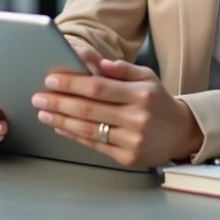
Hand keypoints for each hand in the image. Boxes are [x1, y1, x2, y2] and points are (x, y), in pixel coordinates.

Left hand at [32, 58, 203, 167]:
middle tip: (39, 97)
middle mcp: (137, 118)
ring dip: (61, 120)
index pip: (98, 87)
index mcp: (142, 94)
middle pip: (89, 109)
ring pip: (89, 130)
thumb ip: (120, 69)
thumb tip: (93, 61)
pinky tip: (60, 127)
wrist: (181, 133)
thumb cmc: (158, 101)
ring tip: (44, 112)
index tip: (51, 79)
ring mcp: (132, 141)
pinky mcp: (128, 158)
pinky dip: (74, 136)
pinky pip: (94, 146)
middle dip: (59, 102)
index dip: (72, 83)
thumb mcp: (146, 77)